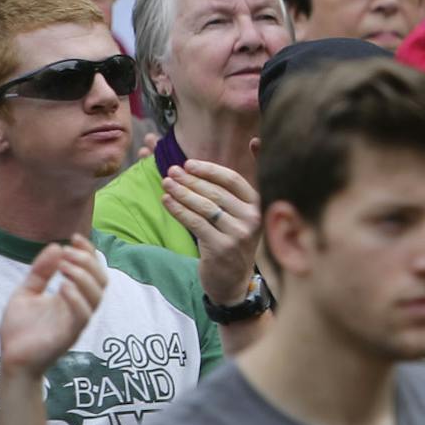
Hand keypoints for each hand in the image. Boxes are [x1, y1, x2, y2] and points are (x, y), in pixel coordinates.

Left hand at [0, 236, 107, 379]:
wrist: (10, 360)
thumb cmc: (18, 330)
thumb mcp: (26, 292)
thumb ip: (40, 272)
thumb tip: (57, 246)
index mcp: (72, 296)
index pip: (92, 270)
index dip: (88, 251)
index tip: (75, 238)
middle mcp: (79, 307)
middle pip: (101, 279)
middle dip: (87, 261)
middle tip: (67, 253)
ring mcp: (76, 321)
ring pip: (97, 295)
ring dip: (83, 276)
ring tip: (64, 267)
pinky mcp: (69, 335)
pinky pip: (83, 315)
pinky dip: (77, 298)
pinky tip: (62, 286)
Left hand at [162, 159, 262, 307]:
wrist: (233, 283)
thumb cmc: (234, 242)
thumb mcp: (244, 215)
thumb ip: (239, 187)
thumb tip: (254, 141)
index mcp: (259, 206)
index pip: (233, 180)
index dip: (210, 170)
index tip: (189, 163)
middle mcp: (252, 219)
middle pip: (216, 192)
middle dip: (190, 180)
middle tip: (171, 171)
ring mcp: (238, 234)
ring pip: (204, 207)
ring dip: (182, 193)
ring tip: (166, 183)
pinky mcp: (221, 248)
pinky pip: (195, 223)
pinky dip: (179, 210)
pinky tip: (166, 202)